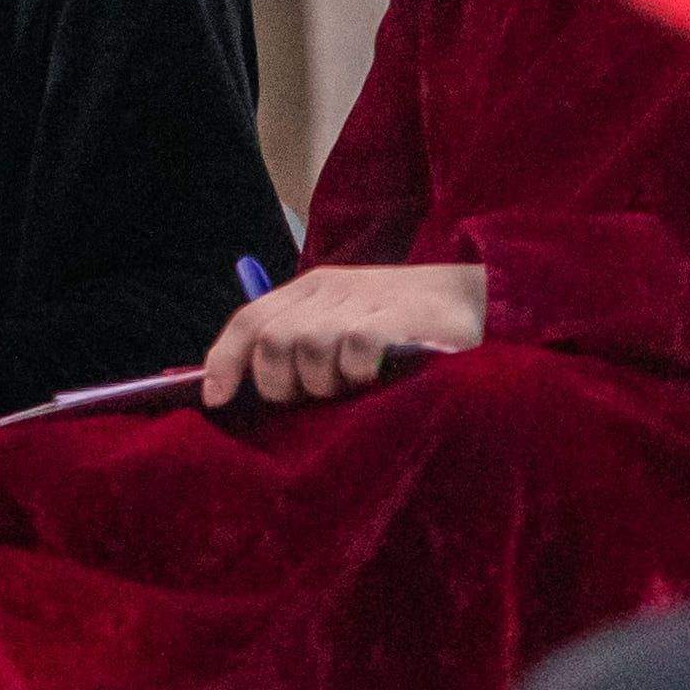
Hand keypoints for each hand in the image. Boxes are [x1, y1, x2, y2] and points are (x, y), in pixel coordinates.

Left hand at [198, 263, 489, 409]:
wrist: (474, 299)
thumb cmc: (403, 323)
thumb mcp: (344, 323)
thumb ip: (302, 344)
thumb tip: (253, 388)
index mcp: (309, 289)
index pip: (248, 320)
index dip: (225, 361)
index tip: (215, 399)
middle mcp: (329, 289)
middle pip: (272, 340)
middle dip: (279, 382)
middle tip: (310, 396)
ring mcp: (362, 299)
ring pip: (307, 346)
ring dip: (321, 381)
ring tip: (348, 386)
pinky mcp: (396, 315)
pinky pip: (353, 348)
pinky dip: (357, 372)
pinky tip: (374, 376)